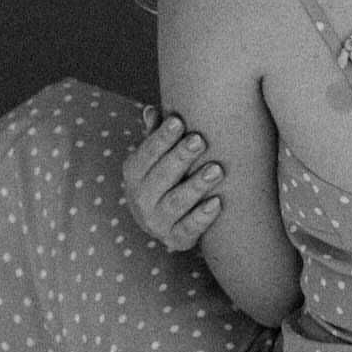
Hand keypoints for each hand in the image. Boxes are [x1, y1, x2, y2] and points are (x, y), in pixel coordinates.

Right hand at [122, 107, 223, 250]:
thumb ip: (155, 135)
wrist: (164, 222)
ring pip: (175, 203)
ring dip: (195, 186)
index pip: (147, 153)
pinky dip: (201, 218)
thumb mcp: (157, 156)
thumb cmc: (165, 177)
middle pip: (161, 177)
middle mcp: (140, 199)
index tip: (179, 121)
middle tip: (200, 141)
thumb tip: (151, 111)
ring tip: (216, 170)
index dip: (161, 138)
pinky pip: (187, 230)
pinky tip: (217, 203)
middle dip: (180, 158)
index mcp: (134, 173)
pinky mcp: (175, 240)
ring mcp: (156, 222)